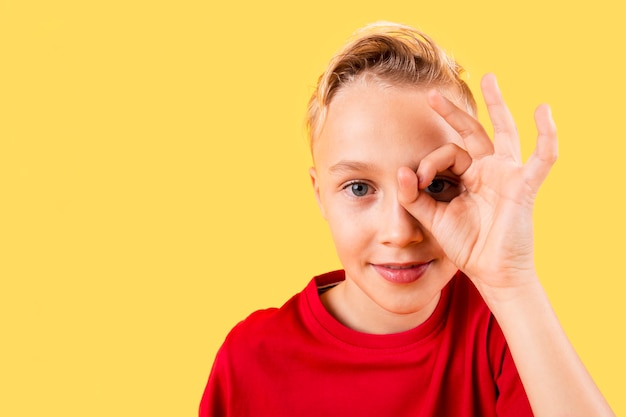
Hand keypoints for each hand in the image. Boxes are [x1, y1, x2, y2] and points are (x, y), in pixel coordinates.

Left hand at [397, 73, 557, 293]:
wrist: (491, 271)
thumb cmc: (467, 245)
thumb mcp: (433, 218)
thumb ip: (415, 197)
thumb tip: (400, 171)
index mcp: (466, 176)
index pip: (445, 154)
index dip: (429, 163)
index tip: (419, 180)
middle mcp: (487, 169)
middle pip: (471, 131)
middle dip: (453, 112)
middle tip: (430, 94)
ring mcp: (506, 174)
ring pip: (503, 132)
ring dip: (497, 105)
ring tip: (489, 79)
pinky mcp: (524, 185)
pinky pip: (542, 157)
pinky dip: (546, 135)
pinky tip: (543, 111)